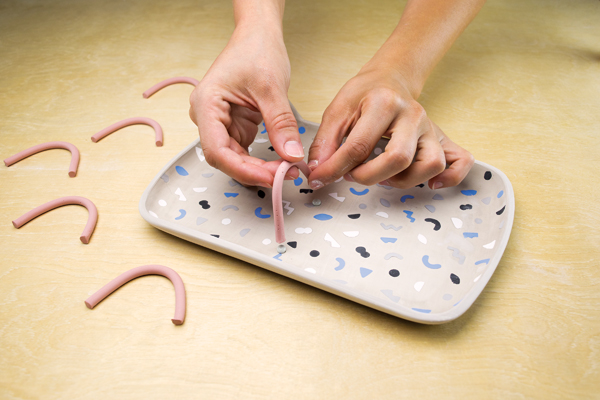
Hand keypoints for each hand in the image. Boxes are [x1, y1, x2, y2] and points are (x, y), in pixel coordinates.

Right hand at [189, 23, 303, 186]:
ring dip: (259, 168)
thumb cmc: (256, 51)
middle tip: (284, 176)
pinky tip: (279, 162)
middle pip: (225, 158)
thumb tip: (291, 155)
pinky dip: (261, 160)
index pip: (216, 150)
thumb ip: (281, 124)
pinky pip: (245, 151)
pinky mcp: (234, 125)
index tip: (270, 177)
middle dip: (254, 171)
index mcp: (206, 105)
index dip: (242, 170)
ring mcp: (220, 123)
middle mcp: (207, 117)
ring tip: (286, 170)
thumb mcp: (272, 88)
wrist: (258, 37)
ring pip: (235, 158)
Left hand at [306, 64, 473, 189]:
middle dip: (368, 176)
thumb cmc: (364, 95)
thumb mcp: (337, 110)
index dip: (335, 168)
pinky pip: (459, 162)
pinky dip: (448, 178)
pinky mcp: (443, 138)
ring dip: (402, 180)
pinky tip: (429, 183)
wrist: (390, 79)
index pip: (359, 146)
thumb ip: (325, 142)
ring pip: (430, 164)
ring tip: (382, 176)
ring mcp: (431, 128)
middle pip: (398, 158)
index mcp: (384, 103)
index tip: (319, 178)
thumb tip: (317, 172)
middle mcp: (413, 115)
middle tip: (351, 175)